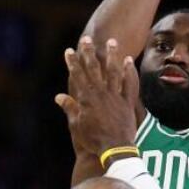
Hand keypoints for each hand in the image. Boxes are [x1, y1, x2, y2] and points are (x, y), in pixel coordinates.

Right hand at [56, 37, 138, 158]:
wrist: (114, 149)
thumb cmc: (93, 140)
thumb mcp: (76, 125)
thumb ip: (69, 108)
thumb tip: (59, 96)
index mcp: (86, 99)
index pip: (77, 76)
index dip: (73, 62)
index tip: (69, 50)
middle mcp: (100, 94)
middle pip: (94, 69)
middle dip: (89, 53)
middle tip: (87, 39)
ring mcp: (115, 96)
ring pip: (113, 71)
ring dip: (112, 55)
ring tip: (111, 42)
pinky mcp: (127, 102)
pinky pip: (129, 84)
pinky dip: (129, 72)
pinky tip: (129, 61)